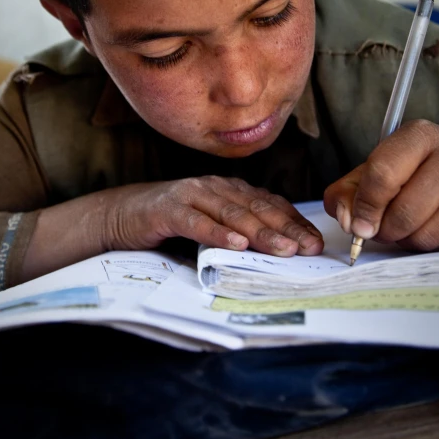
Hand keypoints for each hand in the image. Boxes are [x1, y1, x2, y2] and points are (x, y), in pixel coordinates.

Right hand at [106, 176, 323, 256]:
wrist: (123, 213)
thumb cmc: (173, 221)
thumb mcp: (212, 224)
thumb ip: (239, 231)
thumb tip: (279, 252)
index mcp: (229, 189)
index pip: (269, 204)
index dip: (294, 221)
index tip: (315, 242)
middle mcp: (215, 187)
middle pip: (256, 208)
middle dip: (286, 228)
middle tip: (308, 248)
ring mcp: (192, 195)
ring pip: (232, 214)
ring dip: (260, 232)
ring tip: (283, 249)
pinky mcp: (169, 210)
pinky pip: (197, 222)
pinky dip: (218, 234)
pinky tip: (236, 245)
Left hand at [324, 120, 438, 250]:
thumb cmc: (416, 172)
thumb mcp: (378, 169)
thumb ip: (349, 190)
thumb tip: (346, 219)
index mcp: (419, 135)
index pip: (383, 173)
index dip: (365, 205)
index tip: (357, 225)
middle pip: (404, 210)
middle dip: (384, 229)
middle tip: (380, 230)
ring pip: (425, 233)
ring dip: (405, 240)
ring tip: (404, 226)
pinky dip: (428, 245)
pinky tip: (427, 228)